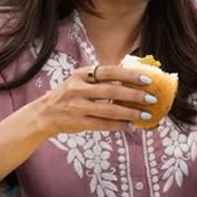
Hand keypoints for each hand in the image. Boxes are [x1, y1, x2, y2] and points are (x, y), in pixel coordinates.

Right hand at [35, 63, 157, 134]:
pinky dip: (119, 125)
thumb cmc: (69, 94)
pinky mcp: (78, 123)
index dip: (129, 75)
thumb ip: (100, 78)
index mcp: (81, 74)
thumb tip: (132, 76)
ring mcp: (77, 107)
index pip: (109, 71)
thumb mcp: (80, 80)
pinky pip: (103, 124)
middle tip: (152, 98)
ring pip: (109, 110)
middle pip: (112, 91)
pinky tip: (130, 125)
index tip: (147, 79)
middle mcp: (78, 89)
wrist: (45, 114)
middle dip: (134, 95)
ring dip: (130, 113)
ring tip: (145, 114)